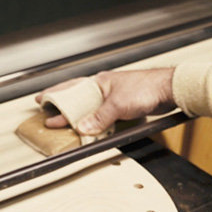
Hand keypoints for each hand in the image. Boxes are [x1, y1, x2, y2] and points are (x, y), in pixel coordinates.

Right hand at [35, 69, 175, 134]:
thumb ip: (100, 117)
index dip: (55, 97)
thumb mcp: (118, 105)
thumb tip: (84, 127)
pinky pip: (102, 116)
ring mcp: (113, 98)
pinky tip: (92, 128)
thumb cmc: (147, 87)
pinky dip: (95, 122)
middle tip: (50, 114)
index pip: (71, 89)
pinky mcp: (123, 107)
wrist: (169, 90)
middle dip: (64, 107)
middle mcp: (104, 89)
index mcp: (99, 82)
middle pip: (78, 99)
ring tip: (67, 123)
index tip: (42, 103)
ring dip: (79, 116)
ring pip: (90, 108)